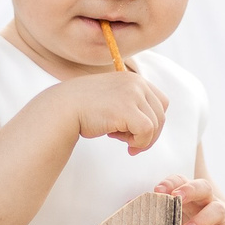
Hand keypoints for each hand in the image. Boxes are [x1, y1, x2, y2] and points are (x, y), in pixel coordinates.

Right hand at [53, 71, 169, 154]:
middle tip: (130, 144)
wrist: (63, 108)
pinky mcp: (127, 109)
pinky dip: (138, 142)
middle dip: (149, 135)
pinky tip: (120, 141)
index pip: (161, 103)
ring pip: (154, 126)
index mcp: (134, 79)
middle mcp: (136, 83)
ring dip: (139, 139)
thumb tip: (150, 129)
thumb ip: (132, 105)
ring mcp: (132, 95)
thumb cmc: (85, 108)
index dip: (153, 121)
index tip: (136, 133)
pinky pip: (146, 132)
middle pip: (160, 116)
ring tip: (118, 138)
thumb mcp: (113, 99)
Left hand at [158, 175, 224, 224]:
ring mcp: (220, 217)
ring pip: (217, 210)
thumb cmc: (188, 221)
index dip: (170, 182)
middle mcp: (206, 201)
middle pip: (203, 187)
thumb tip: (125, 207)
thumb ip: (153, 212)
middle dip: (190, 190)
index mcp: (189, 194)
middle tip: (176, 197)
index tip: (157, 190)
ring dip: (202, 219)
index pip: (181, 180)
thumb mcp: (172, 215)